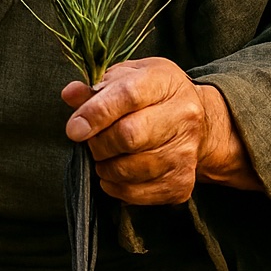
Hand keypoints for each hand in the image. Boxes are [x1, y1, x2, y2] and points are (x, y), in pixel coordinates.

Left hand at [62, 58, 260, 205]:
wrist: (199, 122)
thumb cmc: (154, 95)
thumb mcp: (127, 77)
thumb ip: (96, 86)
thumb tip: (71, 94)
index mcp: (164, 82)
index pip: (128, 95)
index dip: (96, 113)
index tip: (74, 129)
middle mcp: (183, 115)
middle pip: (130, 136)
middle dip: (99, 144)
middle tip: (92, 142)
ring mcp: (186, 151)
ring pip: (133, 169)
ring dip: (107, 168)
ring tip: (105, 158)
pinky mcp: (183, 181)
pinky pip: (140, 193)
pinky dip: (118, 188)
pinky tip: (115, 176)